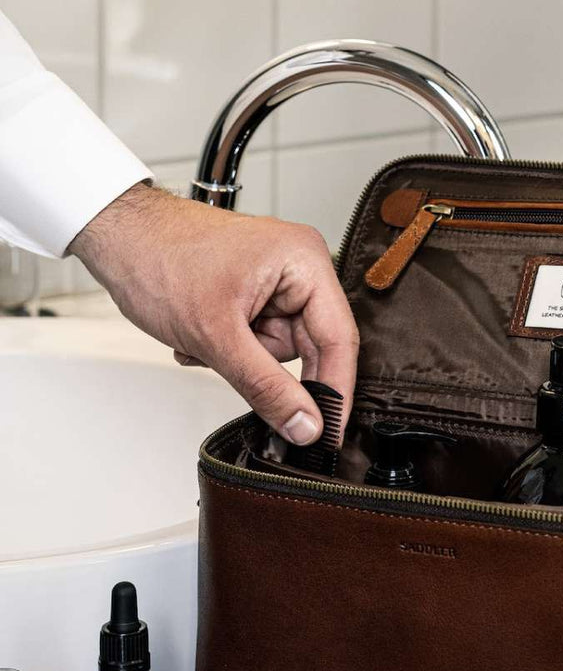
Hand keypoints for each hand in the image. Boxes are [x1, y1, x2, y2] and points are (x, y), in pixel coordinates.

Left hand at [70, 184, 357, 444]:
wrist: (116, 237)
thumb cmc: (157, 258)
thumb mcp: (216, 335)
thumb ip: (266, 387)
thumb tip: (305, 425)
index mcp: (305, 262)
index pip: (338, 338)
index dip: (335, 392)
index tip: (329, 433)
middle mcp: (300, 269)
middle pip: (311, 347)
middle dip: (265, 364)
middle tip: (237, 374)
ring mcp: (279, 282)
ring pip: (281, 351)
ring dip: (242, 358)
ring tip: (204, 340)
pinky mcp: (258, 294)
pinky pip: (261, 343)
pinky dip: (231, 349)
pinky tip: (203, 335)